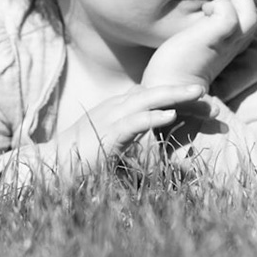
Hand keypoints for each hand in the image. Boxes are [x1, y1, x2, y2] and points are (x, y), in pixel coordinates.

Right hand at [48, 80, 206, 168]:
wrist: (51, 166)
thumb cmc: (79, 160)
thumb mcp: (110, 146)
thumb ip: (130, 142)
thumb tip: (154, 150)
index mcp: (116, 111)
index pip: (149, 97)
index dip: (174, 97)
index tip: (199, 101)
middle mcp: (114, 108)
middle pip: (152, 93)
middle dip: (179, 91)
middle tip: (205, 91)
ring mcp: (109, 119)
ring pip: (145, 100)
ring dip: (173, 95)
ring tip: (198, 93)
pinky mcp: (106, 134)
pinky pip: (133, 122)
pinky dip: (152, 117)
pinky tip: (170, 115)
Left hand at [142, 0, 256, 89]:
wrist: (166, 89)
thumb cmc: (173, 65)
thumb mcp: (194, 41)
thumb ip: (202, 27)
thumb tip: (199, 9)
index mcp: (231, 43)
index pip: (249, 17)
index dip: (236, 4)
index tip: (212, 3)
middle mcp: (234, 43)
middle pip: (255, 13)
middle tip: (212, 0)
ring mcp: (226, 42)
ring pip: (251, 12)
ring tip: (210, 4)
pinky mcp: (213, 39)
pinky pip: (229, 14)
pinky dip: (218, 4)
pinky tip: (203, 11)